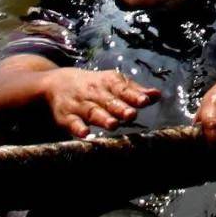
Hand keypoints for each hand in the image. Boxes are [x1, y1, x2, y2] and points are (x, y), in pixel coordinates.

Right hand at [41, 67, 158, 138]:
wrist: (57, 83)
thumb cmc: (95, 85)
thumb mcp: (114, 83)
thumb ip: (134, 91)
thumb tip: (157, 95)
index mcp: (108, 82)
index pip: (122, 88)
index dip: (134, 95)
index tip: (145, 101)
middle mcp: (94, 92)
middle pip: (109, 101)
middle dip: (120, 108)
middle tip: (132, 114)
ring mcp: (79, 105)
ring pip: (92, 112)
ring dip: (102, 118)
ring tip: (113, 124)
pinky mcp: (66, 117)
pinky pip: (72, 123)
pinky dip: (77, 128)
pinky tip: (85, 134)